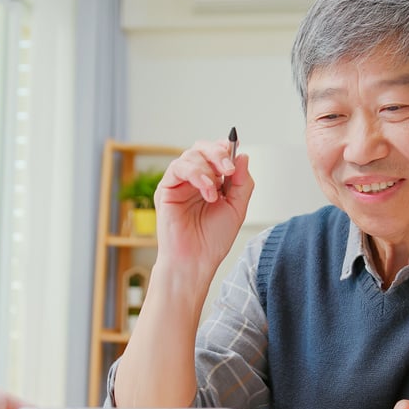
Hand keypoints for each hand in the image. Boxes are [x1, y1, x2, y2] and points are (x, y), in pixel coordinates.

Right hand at [154, 139, 253, 275]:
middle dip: (218, 153)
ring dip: (208, 168)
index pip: (216, 153)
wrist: (196, 261)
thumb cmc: (212, 240)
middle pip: (202, 148)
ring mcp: (179, 183)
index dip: (225, 147)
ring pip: (190, 155)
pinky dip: (195, 174)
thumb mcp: (237, 208)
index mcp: (211, 181)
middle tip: (228, 168)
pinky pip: (178, 168)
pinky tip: (206, 191)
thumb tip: (242, 156)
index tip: (236, 147)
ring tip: (215, 192)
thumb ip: (242, 182)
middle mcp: (194, 179)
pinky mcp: (166, 189)